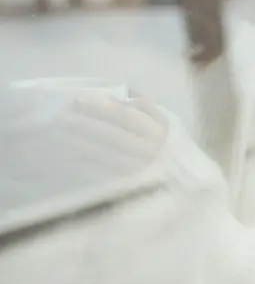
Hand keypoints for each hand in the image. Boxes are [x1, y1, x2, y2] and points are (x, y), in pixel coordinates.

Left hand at [54, 94, 168, 177]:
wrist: (165, 170)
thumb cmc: (153, 136)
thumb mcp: (154, 117)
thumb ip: (138, 106)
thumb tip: (108, 99)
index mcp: (157, 130)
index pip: (126, 116)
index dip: (101, 107)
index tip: (79, 100)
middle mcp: (149, 150)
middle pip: (112, 135)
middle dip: (85, 124)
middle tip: (62, 117)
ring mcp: (136, 169)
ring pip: (103, 154)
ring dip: (78, 142)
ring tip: (59, 132)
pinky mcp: (123, 184)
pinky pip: (99, 171)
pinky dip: (81, 160)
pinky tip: (67, 151)